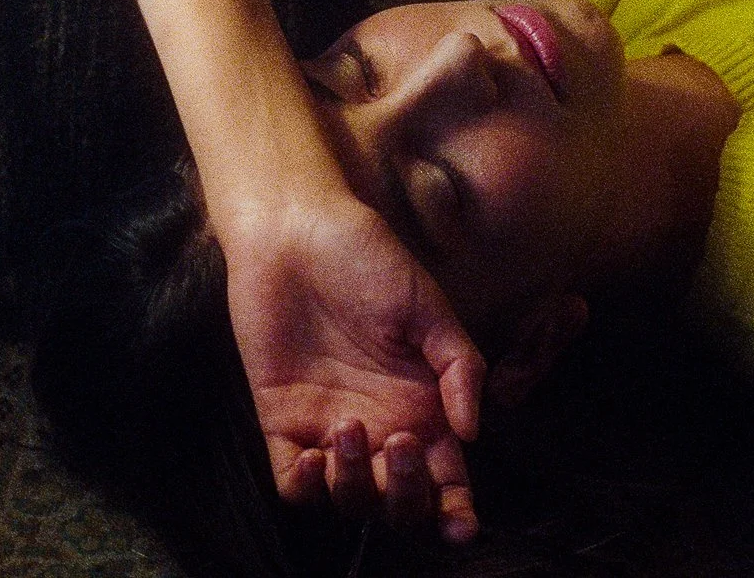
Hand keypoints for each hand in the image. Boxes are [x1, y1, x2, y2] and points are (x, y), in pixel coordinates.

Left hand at [219, 192, 484, 542]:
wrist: (295, 231)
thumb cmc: (367, 258)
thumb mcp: (428, 307)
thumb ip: (460, 367)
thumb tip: (472, 433)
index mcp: (423, 406)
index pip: (445, 478)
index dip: (455, 510)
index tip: (462, 522)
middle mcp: (380, 426)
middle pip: (399, 502)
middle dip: (407, 496)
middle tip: (402, 445)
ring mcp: (328, 427)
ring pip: (349, 499)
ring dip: (356, 485)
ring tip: (351, 428)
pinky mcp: (281, 420)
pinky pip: (292, 483)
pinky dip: (306, 486)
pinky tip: (314, 455)